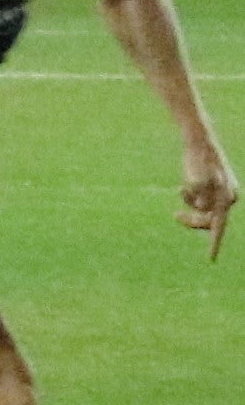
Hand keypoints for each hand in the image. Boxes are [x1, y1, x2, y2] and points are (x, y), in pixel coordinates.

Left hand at [182, 138, 238, 259]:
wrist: (199, 144)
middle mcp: (226, 199)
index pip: (219, 227)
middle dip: (193, 221)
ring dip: (189, 206)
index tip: (210, 260)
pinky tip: (183, 186)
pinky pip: (197, 202)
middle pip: (208, 222)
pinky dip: (188, 198)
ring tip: (182, 190)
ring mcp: (218, 195)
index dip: (214, 244)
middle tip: (176, 216)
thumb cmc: (199, 161)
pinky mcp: (209, 190)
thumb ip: (202, 197)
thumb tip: (204, 209)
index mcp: (227, 198)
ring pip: (201, 212)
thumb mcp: (198, 180)